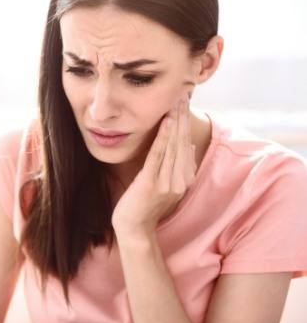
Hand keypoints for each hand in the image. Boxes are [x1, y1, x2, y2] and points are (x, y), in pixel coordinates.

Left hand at [111, 94, 196, 234]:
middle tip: (183, 94)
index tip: (185, 102)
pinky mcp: (151, 183)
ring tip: (177, 102)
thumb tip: (188, 144)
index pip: (187, 144)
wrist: (134, 229)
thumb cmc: (146, 205)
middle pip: (183, 142)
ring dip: (175, 122)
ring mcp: (167, 182)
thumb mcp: (167, 185)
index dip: (186, 122)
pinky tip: (166, 123)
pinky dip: (163, 138)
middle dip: (183, 116)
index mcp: (184, 179)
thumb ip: (178, 166)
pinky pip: (158, 156)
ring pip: (173, 146)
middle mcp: (180, 180)